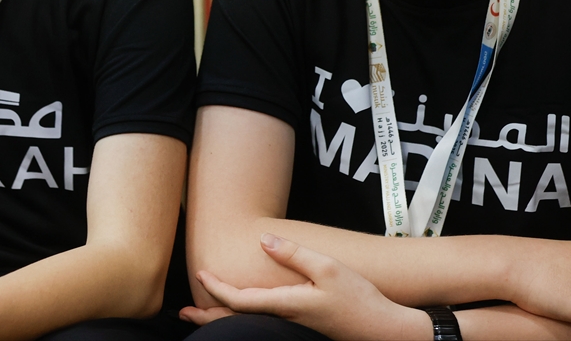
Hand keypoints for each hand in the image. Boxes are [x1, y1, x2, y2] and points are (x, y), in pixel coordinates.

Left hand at [180, 235, 429, 340]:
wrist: (387, 331)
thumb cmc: (359, 299)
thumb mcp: (328, 268)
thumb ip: (294, 254)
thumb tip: (263, 239)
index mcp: (286, 305)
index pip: (239, 301)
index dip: (216, 288)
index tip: (200, 274)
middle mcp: (285, 321)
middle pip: (237, 321)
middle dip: (208, 316)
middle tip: (184, 311)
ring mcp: (294, 329)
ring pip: (249, 325)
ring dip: (223, 319)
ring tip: (203, 314)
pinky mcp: (303, 330)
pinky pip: (263, 326)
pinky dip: (244, 320)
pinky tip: (244, 313)